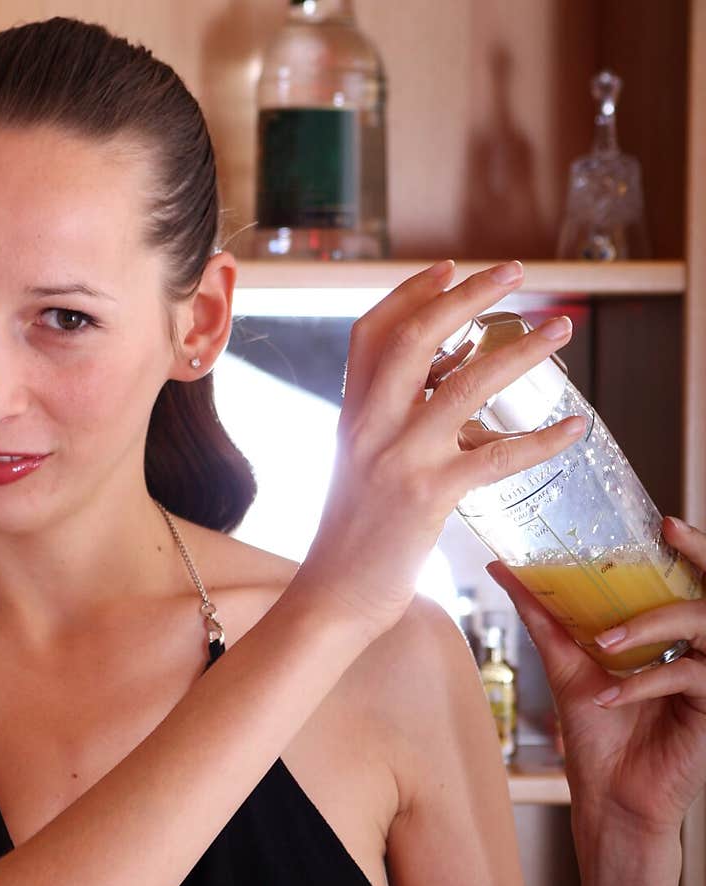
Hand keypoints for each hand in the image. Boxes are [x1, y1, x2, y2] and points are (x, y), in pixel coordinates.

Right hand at [294, 260, 587, 641]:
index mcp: (351, 415)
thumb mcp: (360, 467)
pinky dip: (540, 440)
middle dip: (468, 297)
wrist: (332, 598)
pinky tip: (572, 428)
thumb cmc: (353, 540)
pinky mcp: (428, 497)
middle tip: (515, 272)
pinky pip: (496, 457)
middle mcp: (370, 427)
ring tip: (561, 329)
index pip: (372, 333)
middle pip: (416, 338)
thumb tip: (452, 396)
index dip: (412, 294)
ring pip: (466, 385)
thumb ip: (393, 427)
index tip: (450, 268)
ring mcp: (399, 459)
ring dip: (521, 352)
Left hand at [487, 515, 705, 834]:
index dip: (693, 548)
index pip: (692, 580)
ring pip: (705, 624)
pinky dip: (644, 682)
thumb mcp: (567, 666)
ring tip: (606, 644)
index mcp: (672, 635)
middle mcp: (699, 650)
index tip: (664, 525)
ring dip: (653, 625)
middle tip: (671, 536)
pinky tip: (608, 697)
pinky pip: (690, 675)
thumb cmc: (597, 737)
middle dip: (699, 557)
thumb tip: (504, 570)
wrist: (609, 799)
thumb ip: (544, 617)